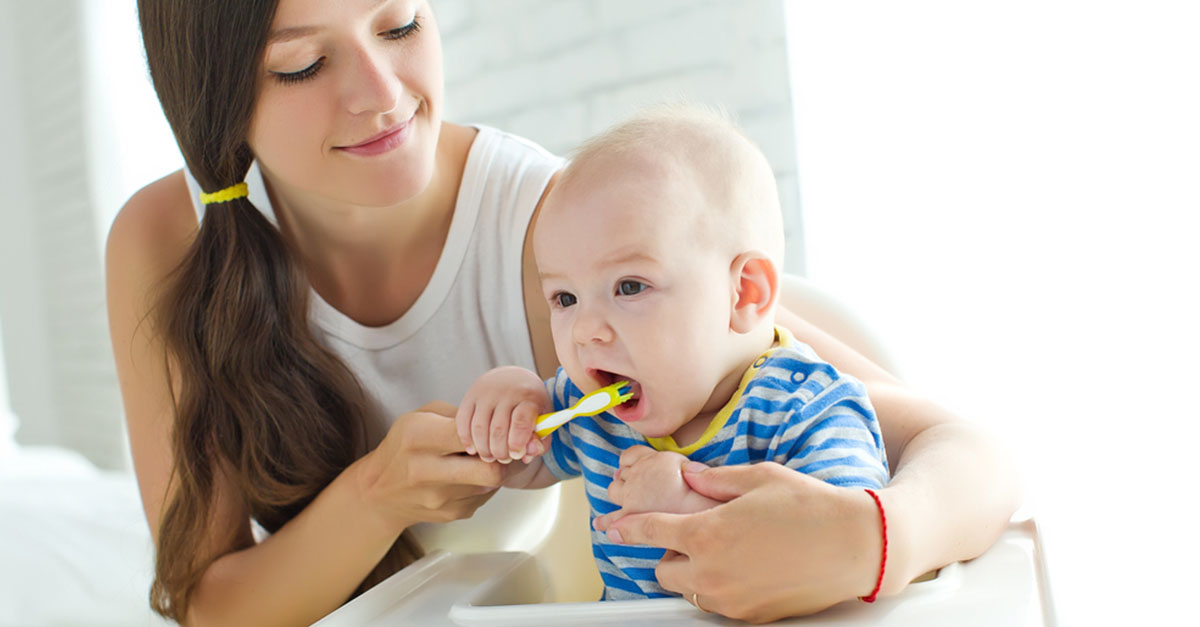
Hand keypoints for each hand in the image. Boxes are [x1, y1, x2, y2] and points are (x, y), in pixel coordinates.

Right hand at [357, 401, 504, 530]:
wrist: (379, 491)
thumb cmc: (403, 446)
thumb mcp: (421, 416)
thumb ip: (459, 415)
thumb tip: (496, 423)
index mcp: (418, 437)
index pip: (470, 434)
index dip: (489, 431)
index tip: (491, 428)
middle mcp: (427, 471)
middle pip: (491, 471)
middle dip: (504, 458)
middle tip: (502, 448)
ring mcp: (439, 498)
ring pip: (491, 484)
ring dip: (494, 470)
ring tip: (480, 460)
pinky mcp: (451, 513)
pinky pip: (484, 496)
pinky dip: (484, 484)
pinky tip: (469, 476)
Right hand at [455, 366, 550, 463]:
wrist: (513, 377)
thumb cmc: (530, 404)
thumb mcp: (543, 419)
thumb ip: (540, 441)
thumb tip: (526, 455)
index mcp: (528, 396)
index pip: (521, 421)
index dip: (517, 442)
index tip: (516, 455)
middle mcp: (506, 392)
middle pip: (498, 429)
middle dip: (500, 451)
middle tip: (504, 459)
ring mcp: (486, 393)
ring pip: (479, 428)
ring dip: (483, 449)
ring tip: (490, 457)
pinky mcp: (470, 395)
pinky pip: (463, 421)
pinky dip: (466, 439)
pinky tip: (473, 449)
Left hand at [594, 462, 882, 622]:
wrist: (857, 545)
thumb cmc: (812, 506)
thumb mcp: (758, 478)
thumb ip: (714, 480)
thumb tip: (690, 478)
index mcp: (707, 534)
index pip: (649, 531)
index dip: (626, 527)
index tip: (611, 526)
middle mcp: (712, 573)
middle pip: (663, 571)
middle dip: (670, 553)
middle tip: (695, 535)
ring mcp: (732, 600)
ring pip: (690, 591)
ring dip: (694, 573)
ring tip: (725, 551)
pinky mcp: (752, 617)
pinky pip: (719, 604)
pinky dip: (721, 588)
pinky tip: (746, 567)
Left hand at [606, 446, 720, 514]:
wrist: (704, 515)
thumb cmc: (716, 497)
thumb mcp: (713, 472)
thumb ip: (699, 469)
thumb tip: (692, 470)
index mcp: (658, 460)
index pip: (632, 454)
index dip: (632, 460)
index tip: (634, 466)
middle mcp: (641, 474)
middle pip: (623, 472)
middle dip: (625, 477)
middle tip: (632, 484)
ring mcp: (632, 496)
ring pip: (613, 490)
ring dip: (617, 493)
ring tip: (620, 497)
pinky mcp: (629, 518)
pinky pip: (609, 518)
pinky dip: (605, 521)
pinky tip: (601, 525)